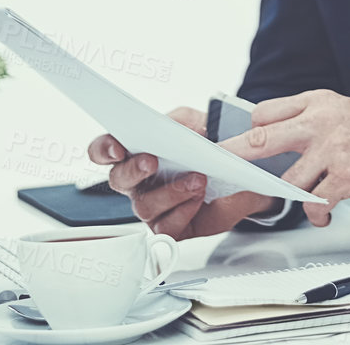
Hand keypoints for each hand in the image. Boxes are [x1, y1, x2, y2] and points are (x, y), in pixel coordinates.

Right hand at [86, 106, 275, 238]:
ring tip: (197, 179)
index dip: (104, 150)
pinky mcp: (172, 226)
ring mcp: (154, 205)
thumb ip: (180, 121)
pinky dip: (183, 212)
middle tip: (151, 162)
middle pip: (118, 180)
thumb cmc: (215, 146)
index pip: (105, 151)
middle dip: (133, 171)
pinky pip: (166, 228)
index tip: (117, 148)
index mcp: (138, 152)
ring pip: (144, 206)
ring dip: (171, 192)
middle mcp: (140, 182)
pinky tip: (198, 199)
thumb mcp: (199, 123)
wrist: (246, 171)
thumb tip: (168, 126)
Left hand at [217, 90, 349, 226]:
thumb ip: (312, 118)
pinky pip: (316, 203)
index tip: (232, 146)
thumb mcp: (345, 110)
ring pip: (288, 180)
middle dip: (235, 157)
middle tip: (219, 169)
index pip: (266, 112)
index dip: (247, 131)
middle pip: (263, 139)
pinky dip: (316, 214)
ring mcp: (334, 150)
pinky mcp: (347, 177)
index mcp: (320, 102)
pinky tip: (323, 213)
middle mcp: (323, 121)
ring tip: (297, 199)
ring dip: (288, 196)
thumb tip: (275, 133)